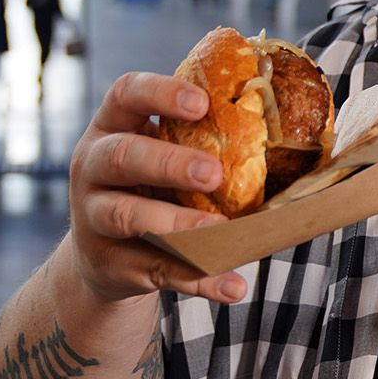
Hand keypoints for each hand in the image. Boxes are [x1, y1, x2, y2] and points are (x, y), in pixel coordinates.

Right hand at [66, 71, 246, 305]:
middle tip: (213, 173)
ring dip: (177, 222)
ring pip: (127, 215)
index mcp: (112, 126)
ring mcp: (93, 216)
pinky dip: (197, 279)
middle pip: (121, 155)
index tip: (202, 102)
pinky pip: (155, 270)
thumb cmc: (149, 187)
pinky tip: (232, 285)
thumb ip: (198, 139)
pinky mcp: (109, 263)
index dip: (160, 93)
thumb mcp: (159, 154)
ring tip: (220, 228)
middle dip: (168, 162)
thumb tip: (284, 131)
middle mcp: (92, 166)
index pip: (126, 94)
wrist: (104, 256)